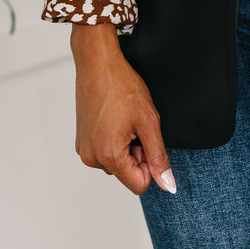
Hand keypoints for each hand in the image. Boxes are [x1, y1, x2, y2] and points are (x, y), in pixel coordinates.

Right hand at [71, 23, 175, 196]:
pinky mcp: (81, 141)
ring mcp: (84, 149)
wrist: (98, 62)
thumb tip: (168, 185)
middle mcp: (92, 158)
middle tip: (136, 124)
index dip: (150, 164)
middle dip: (137, 153)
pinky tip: (114, 117)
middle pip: (127, 173)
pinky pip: (104, 152)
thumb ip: (159, 156)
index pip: (139, 184)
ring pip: (116, 163)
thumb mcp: (148, 121)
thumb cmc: (122, 86)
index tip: (148, 139)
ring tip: (124, 119)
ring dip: (125, 146)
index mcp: (109, 156)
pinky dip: (113, 140)